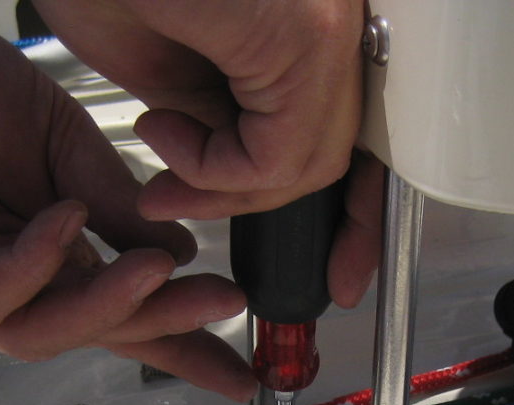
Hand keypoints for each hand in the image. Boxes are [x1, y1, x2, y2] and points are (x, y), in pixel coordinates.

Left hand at [0, 3, 256, 398]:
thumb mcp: (57, 138)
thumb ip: (109, 196)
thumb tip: (177, 253)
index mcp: (54, 256)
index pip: (125, 314)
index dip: (183, 345)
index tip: (245, 373)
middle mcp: (14, 283)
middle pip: (96, 330)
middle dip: (164, 325)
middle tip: (222, 302)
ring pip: (42, 332)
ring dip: (106, 306)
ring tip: (154, 270)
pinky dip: (32, 265)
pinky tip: (65, 220)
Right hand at [38, 0, 381, 307]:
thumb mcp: (165, 64)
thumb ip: (213, 121)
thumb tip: (227, 178)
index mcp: (306, 26)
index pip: (355, 139)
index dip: (354, 216)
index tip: (340, 270)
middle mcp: (331, 21)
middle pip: (331, 155)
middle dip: (267, 209)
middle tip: (180, 207)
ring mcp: (325, 25)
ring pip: (307, 162)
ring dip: (221, 187)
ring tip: (158, 152)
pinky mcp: (303, 33)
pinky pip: (279, 153)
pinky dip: (216, 170)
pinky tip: (164, 130)